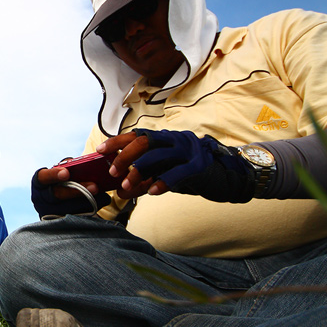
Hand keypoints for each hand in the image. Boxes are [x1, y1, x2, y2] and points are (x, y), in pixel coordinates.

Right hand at [31, 167, 112, 217]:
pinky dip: (91, 208)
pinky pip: (78, 216)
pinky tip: (101, 200)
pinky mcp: (62, 222)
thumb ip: (69, 167)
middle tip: (94, 187)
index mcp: (40, 183)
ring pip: (70, 208)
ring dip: (87, 201)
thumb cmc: (63, 181)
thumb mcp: (63, 172)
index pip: (42, 177)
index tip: (66, 173)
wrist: (64, 200)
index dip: (53, 175)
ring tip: (101, 193)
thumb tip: (83, 163)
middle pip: (59, 195)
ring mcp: (52, 213)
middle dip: (77, 190)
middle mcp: (43, 199)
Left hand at [99, 129, 254, 202]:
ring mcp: (189, 151)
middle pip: (144, 142)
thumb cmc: (190, 176)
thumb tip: (120, 190)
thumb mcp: (164, 173)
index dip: (117, 141)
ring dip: (138, 173)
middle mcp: (175, 139)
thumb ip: (144, 178)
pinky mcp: (199, 165)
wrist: (226, 179)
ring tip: (126, 187)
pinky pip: (177, 173)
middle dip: (124, 157)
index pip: (137, 134)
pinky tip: (152, 192)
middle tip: (113, 172)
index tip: (100, 150)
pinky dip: (162, 183)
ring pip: (157, 157)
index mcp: (165, 138)